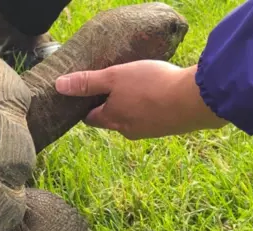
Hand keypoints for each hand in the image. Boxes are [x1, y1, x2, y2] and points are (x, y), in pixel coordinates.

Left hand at [55, 60, 226, 139]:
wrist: (193, 100)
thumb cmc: (150, 85)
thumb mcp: (114, 77)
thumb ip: (88, 82)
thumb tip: (58, 86)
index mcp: (112, 119)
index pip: (90, 117)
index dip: (86, 106)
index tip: (88, 95)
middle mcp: (128, 130)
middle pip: (111, 119)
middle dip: (110, 106)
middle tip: (113, 88)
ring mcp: (149, 131)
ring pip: (132, 119)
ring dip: (132, 106)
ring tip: (138, 88)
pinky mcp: (167, 128)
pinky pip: (151, 118)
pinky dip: (150, 108)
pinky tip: (158, 94)